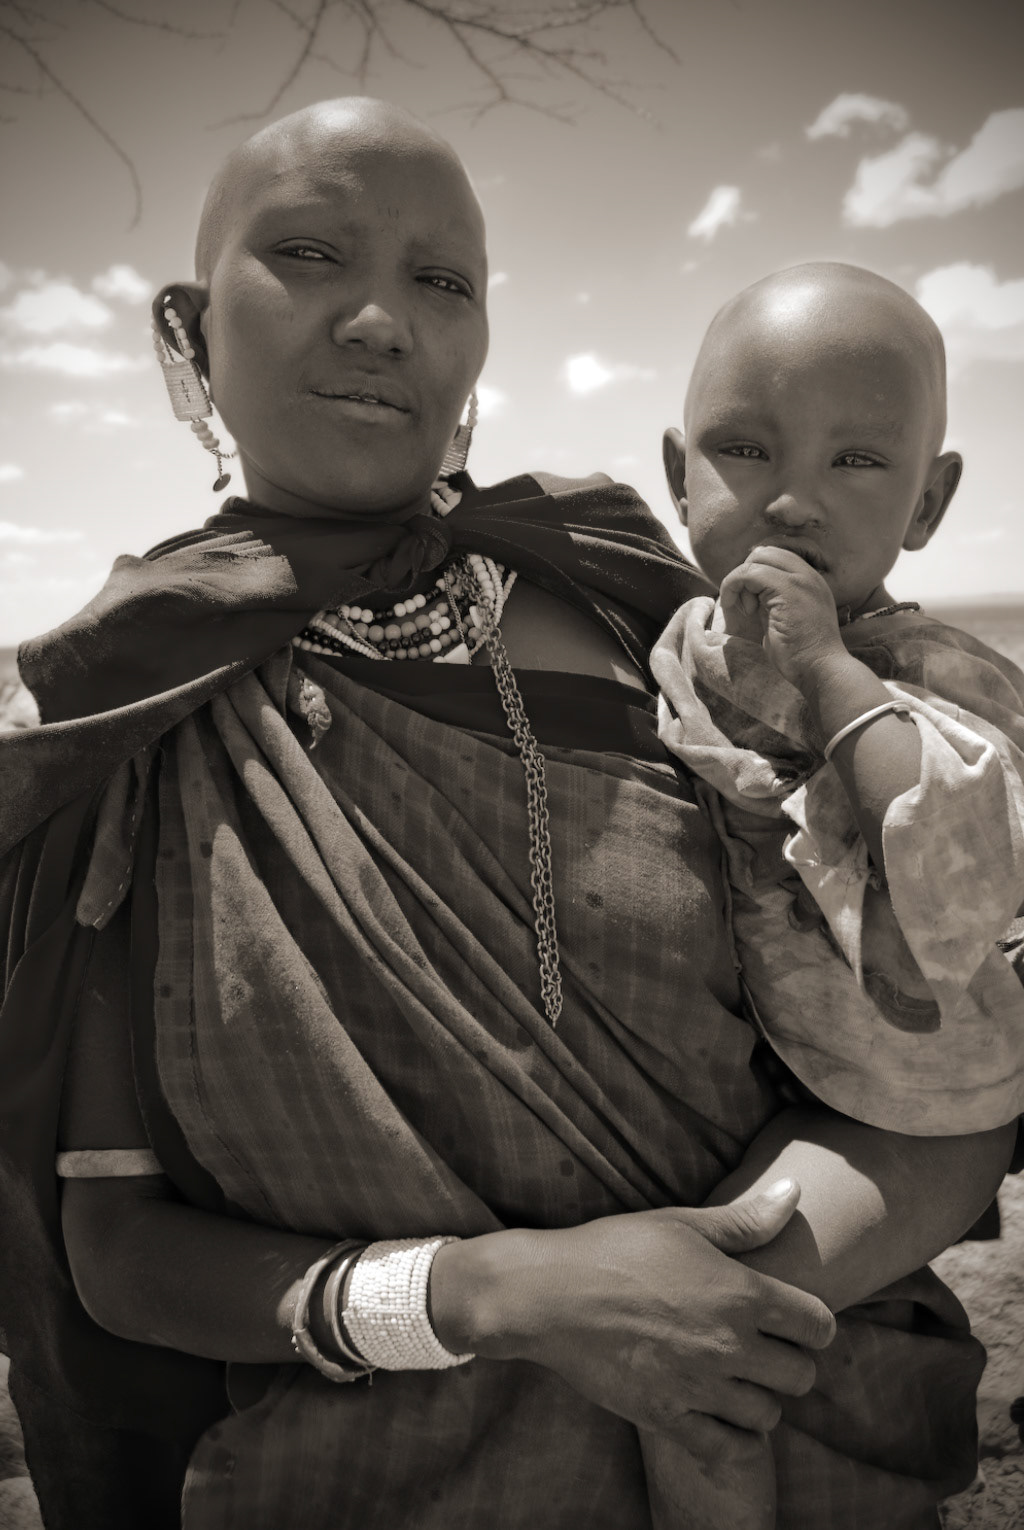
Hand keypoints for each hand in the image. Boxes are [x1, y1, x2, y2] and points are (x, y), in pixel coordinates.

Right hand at [434, 1180, 834, 1439]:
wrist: (551, 1294)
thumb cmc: (617, 1248)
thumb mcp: (683, 1224)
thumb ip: (747, 1219)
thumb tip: (797, 1192)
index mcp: (741, 1293)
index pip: (818, 1326)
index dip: (812, 1324)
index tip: (792, 1321)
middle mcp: (730, 1344)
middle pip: (801, 1377)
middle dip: (790, 1364)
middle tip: (763, 1352)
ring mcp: (700, 1386)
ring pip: (767, 1415)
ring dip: (758, 1400)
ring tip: (735, 1380)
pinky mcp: (668, 1417)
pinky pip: (726, 1447)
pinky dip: (728, 1435)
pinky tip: (712, 1412)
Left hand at [719, 545, 846, 688]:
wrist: (822, 670)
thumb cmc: (802, 656)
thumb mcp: (785, 620)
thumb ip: (772, 602)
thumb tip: (750, 595)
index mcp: (811, 581)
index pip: (777, 556)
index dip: (756, 573)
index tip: (751, 601)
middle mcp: (808, 575)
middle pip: (765, 552)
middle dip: (747, 574)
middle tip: (747, 605)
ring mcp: (800, 579)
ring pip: (756, 558)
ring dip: (741, 582)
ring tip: (748, 610)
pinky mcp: (787, 588)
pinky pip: (749, 573)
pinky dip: (735, 586)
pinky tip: (743, 609)